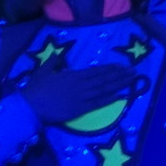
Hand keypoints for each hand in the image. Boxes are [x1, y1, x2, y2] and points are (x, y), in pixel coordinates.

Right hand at [19, 58, 134, 123]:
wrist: (31, 105)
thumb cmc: (36, 88)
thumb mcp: (43, 71)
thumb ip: (53, 62)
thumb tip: (58, 55)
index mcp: (73, 74)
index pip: (95, 71)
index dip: (109, 68)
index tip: (121, 66)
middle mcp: (81, 84)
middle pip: (104, 79)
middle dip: (120, 75)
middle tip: (134, 71)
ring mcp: (82, 97)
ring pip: (104, 89)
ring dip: (119, 84)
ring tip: (132, 80)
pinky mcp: (80, 109)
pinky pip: (98, 103)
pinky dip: (110, 100)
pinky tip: (121, 96)